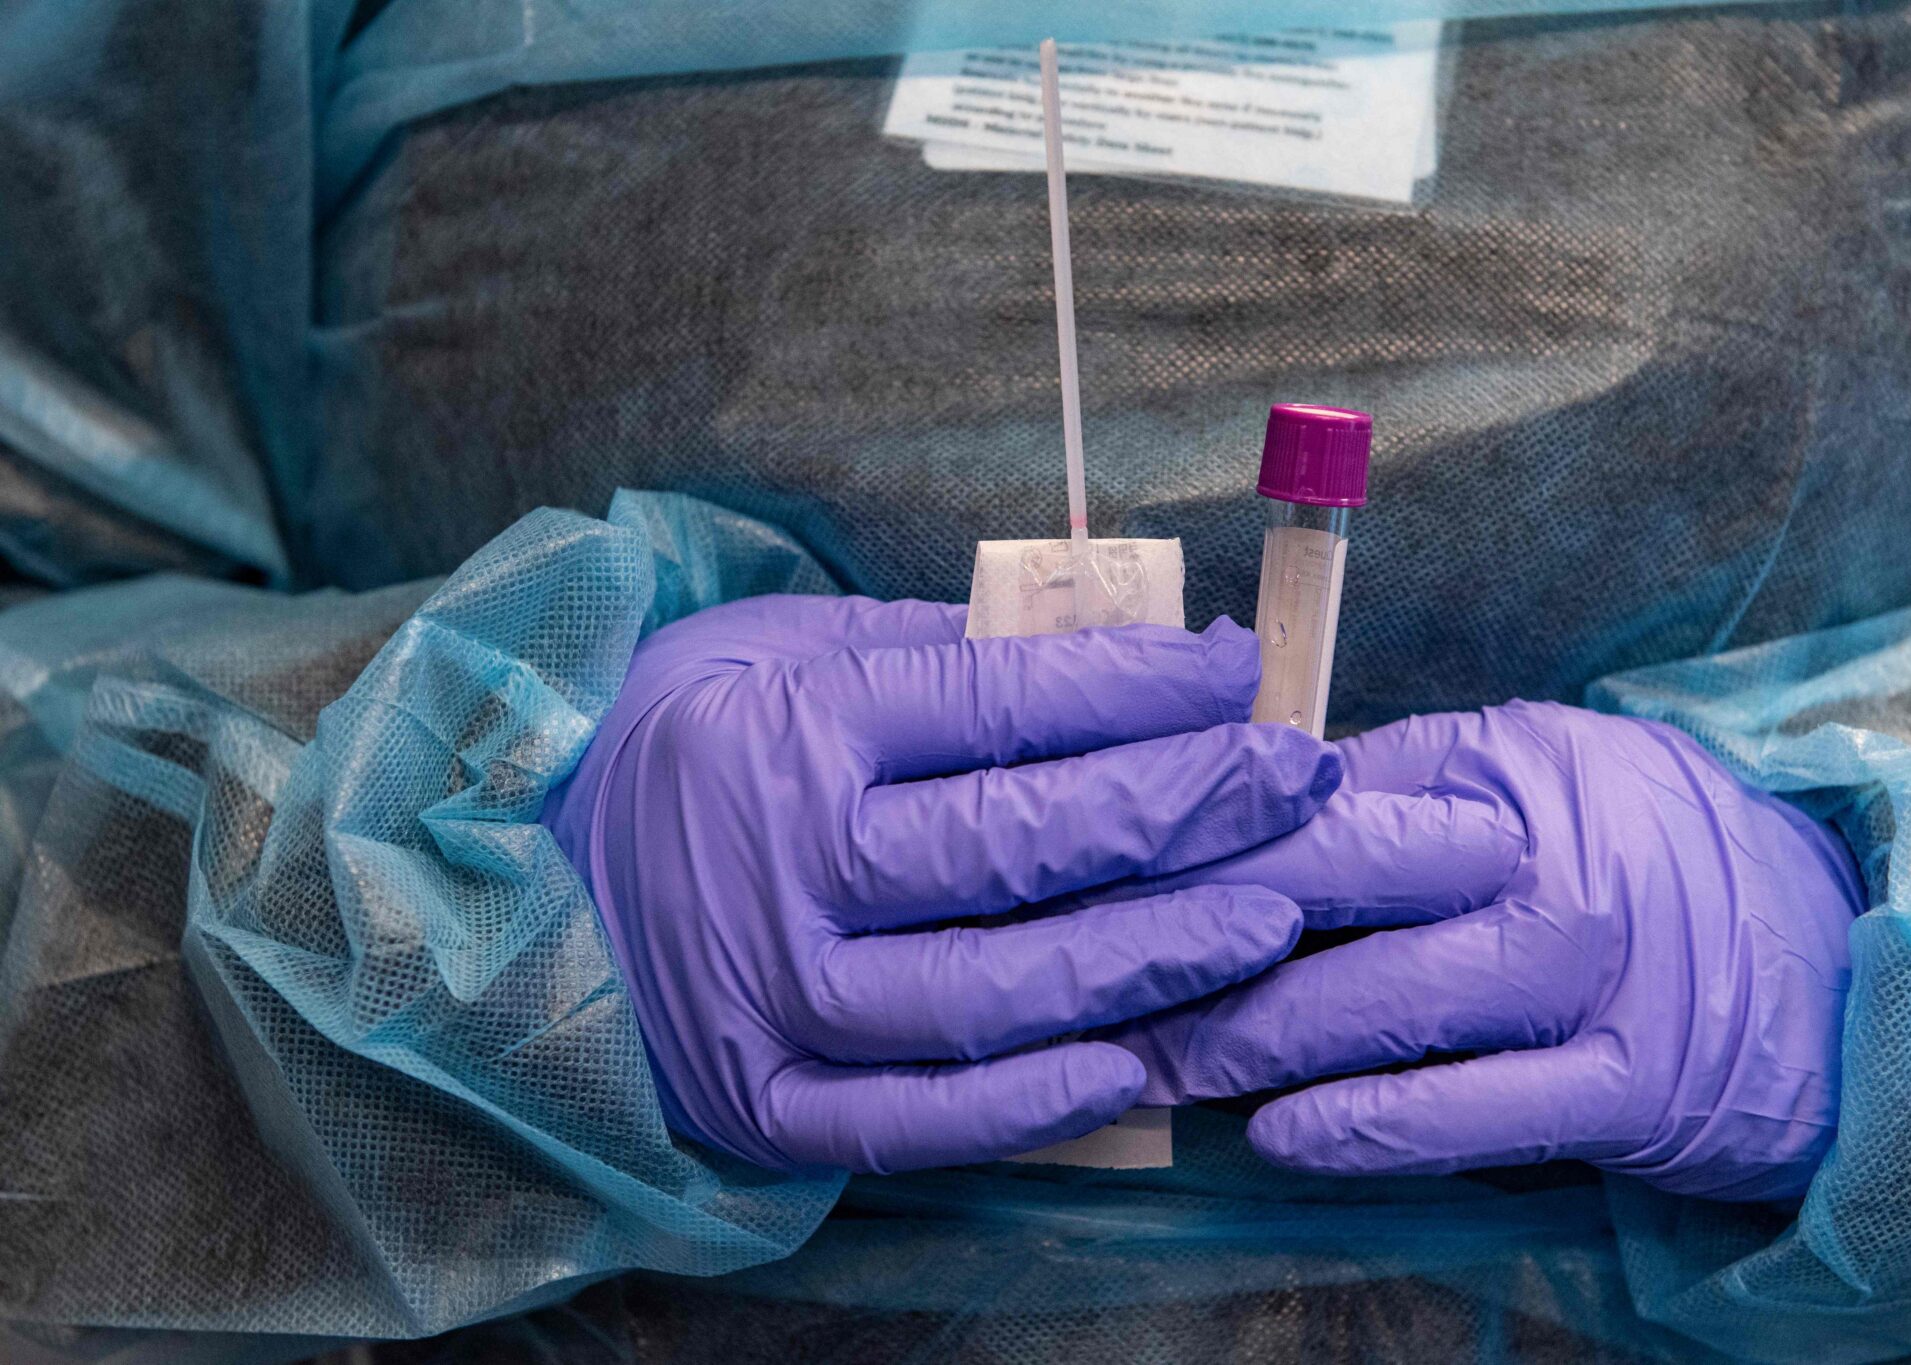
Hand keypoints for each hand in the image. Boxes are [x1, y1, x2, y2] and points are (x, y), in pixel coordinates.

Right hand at [540, 595, 1339, 1173]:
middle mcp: (783, 865)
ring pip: (989, 993)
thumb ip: (926, 657)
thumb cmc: (674, 747)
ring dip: (1145, 957)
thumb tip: (1104, 653)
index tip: (1237, 673)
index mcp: (789, 729)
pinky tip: (1135, 1060)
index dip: (1135, 689)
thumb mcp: (771, 653)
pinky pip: (914, 1122)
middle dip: (1183, 806)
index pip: (996, 705)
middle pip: (1017, 843)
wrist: (519, 884)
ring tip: (1265, 917)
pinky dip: (1029, 1103)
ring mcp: (771, 1000)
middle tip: (1297, 778)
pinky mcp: (764, 1105)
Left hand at [1101, 700, 1861, 1199]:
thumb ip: (1401, 784)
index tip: (1100, 872)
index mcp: (1504, 769)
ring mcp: (1588, 977)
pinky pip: (1469, 1111)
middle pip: (1329, 894)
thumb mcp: (1538, 775)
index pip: (1320, 796)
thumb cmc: (1649, 856)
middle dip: (1192, 941)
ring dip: (1250, 1042)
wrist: (1831, 958)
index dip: (1197, 838)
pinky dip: (1365, 1126)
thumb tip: (1243, 797)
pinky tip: (1279, 1136)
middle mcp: (1543, 861)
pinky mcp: (1626, 1086)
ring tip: (1152, 1065)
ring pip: (1382, 1007)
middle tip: (1081, 980)